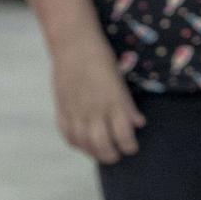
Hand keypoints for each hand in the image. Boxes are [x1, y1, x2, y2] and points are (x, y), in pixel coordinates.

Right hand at [49, 33, 143, 164]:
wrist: (73, 44)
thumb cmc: (102, 58)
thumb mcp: (119, 80)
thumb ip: (127, 105)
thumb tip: (139, 123)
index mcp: (112, 101)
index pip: (123, 134)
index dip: (129, 145)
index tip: (132, 148)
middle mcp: (94, 110)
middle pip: (102, 144)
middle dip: (111, 155)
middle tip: (117, 155)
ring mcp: (75, 111)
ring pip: (84, 143)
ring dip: (94, 153)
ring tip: (102, 154)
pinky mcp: (61, 108)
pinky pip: (67, 134)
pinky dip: (76, 143)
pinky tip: (82, 145)